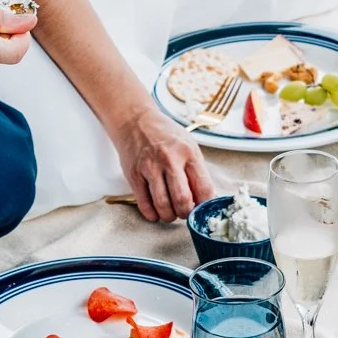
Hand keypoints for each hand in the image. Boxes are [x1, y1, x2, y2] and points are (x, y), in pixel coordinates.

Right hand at [111, 105, 216, 222]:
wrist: (135, 121)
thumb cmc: (164, 135)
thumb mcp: (188, 145)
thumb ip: (195, 170)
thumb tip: (202, 198)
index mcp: (189, 153)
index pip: (204, 188)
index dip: (204, 205)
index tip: (200, 209)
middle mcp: (170, 160)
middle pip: (183, 200)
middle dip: (185, 213)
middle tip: (184, 213)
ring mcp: (150, 167)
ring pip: (163, 205)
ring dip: (168, 216)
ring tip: (170, 214)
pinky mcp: (134, 174)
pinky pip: (144, 203)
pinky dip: (151, 214)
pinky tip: (155, 213)